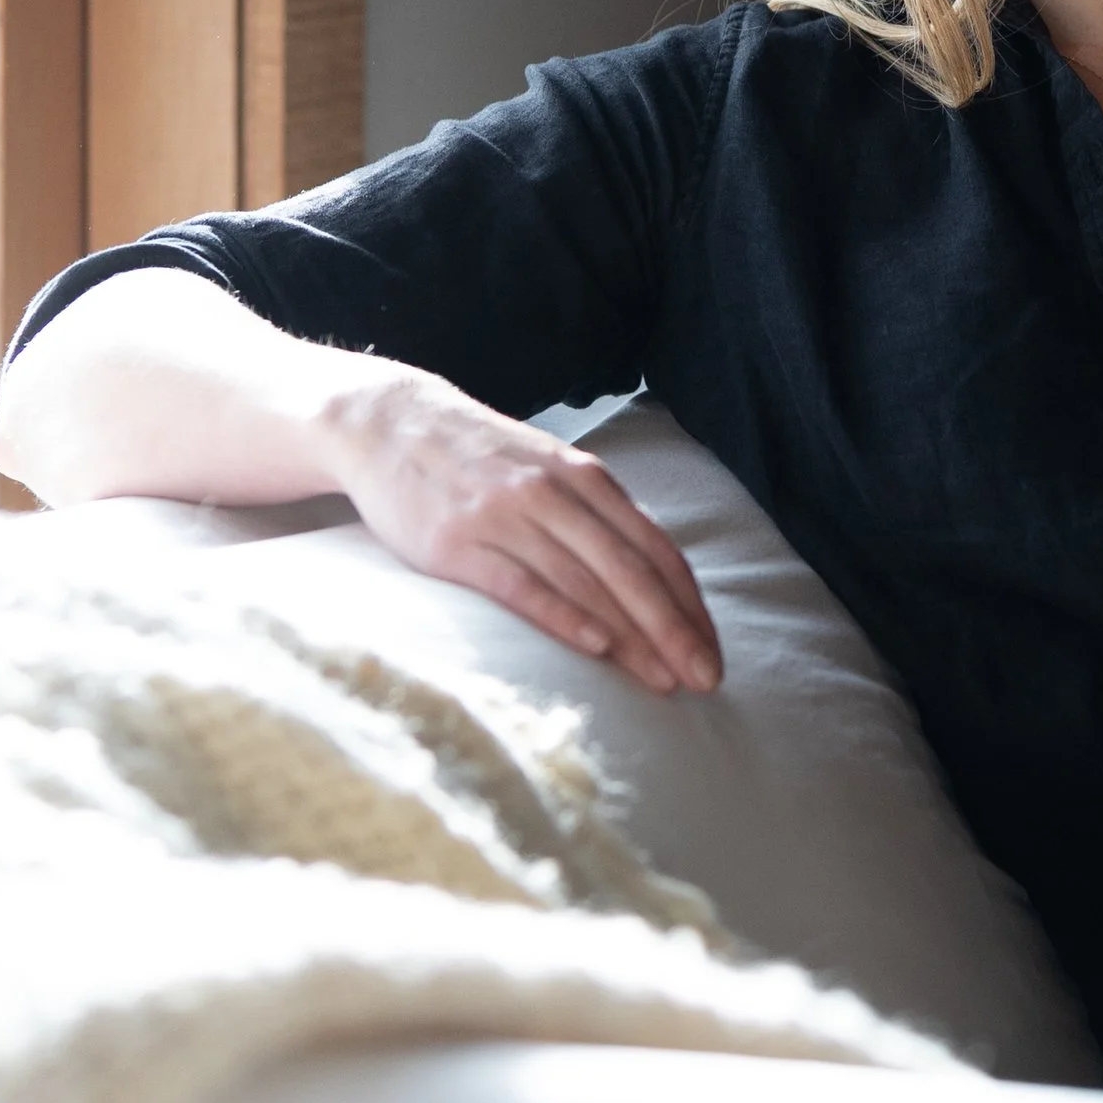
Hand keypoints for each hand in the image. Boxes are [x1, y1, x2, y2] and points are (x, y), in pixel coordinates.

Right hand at [323, 364, 721, 697]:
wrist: (390, 422)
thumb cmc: (480, 457)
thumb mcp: (548, 469)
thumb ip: (594, 514)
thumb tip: (646, 572)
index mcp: (585, 477)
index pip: (654, 547)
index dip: (688, 604)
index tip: (712, 651)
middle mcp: (554, 493)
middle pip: (629, 569)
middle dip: (674, 629)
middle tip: (706, 679)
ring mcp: (505, 516)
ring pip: (584, 582)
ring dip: (631, 636)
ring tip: (665, 680)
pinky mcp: (457, 542)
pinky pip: (520, 584)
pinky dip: (562, 616)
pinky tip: (595, 647)